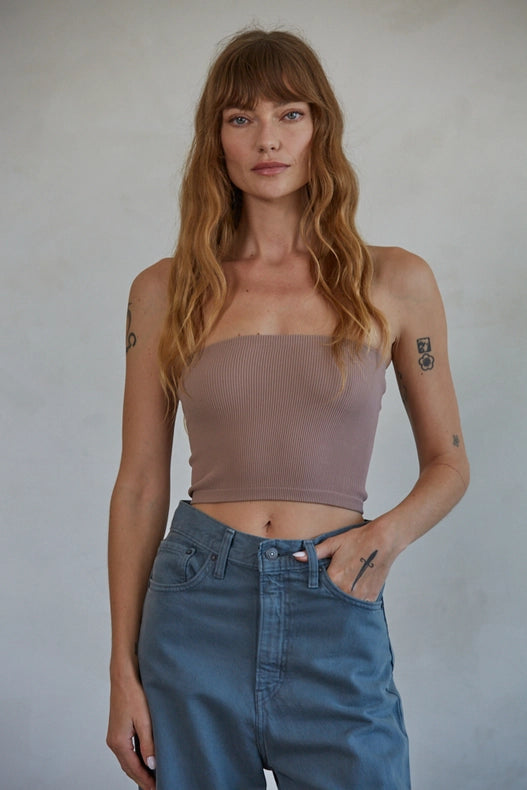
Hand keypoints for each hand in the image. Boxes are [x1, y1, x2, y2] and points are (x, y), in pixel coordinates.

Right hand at [107, 674, 155, 789]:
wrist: (124, 676)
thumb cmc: (133, 694)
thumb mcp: (144, 720)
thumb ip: (148, 744)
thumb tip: (151, 765)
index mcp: (119, 742)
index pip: (133, 769)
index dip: (145, 780)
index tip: (157, 788)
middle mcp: (113, 741)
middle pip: (128, 767)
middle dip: (141, 778)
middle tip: (156, 786)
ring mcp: (114, 736)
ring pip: (127, 760)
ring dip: (138, 770)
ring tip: (152, 777)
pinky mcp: (118, 729)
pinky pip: (126, 751)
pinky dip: (135, 759)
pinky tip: (144, 759)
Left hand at [294, 521, 397, 601]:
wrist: (384, 541)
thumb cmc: (358, 540)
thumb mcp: (333, 543)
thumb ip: (314, 553)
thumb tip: (296, 556)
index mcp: (335, 578)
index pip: (317, 591)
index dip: (313, 591)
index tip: (310, 591)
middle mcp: (347, 590)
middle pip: (330, 600)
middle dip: (325, 598)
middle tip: (325, 593)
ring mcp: (360, 596)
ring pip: (343, 605)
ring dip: (339, 601)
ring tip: (337, 593)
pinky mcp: (370, 598)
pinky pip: (356, 604)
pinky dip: (352, 601)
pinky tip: (350, 593)